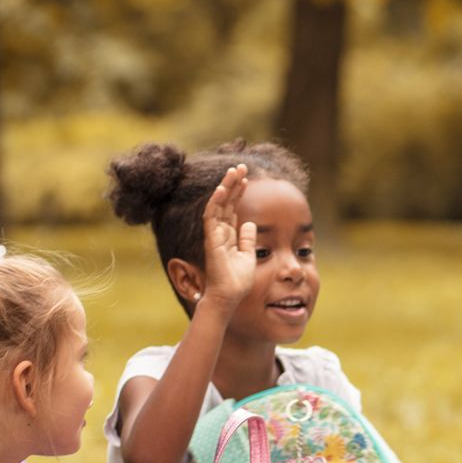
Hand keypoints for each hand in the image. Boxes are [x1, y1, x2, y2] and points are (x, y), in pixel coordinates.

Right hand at [200, 164, 255, 309]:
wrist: (229, 296)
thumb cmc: (238, 280)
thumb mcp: (248, 255)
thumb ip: (247, 239)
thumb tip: (250, 223)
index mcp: (228, 235)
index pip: (232, 208)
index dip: (238, 192)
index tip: (246, 178)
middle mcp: (219, 232)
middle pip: (225, 202)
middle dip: (233, 183)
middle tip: (240, 166)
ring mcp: (214, 235)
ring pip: (218, 204)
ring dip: (226, 186)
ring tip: (234, 170)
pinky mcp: (211, 240)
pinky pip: (211, 217)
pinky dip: (216, 202)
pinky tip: (223, 188)